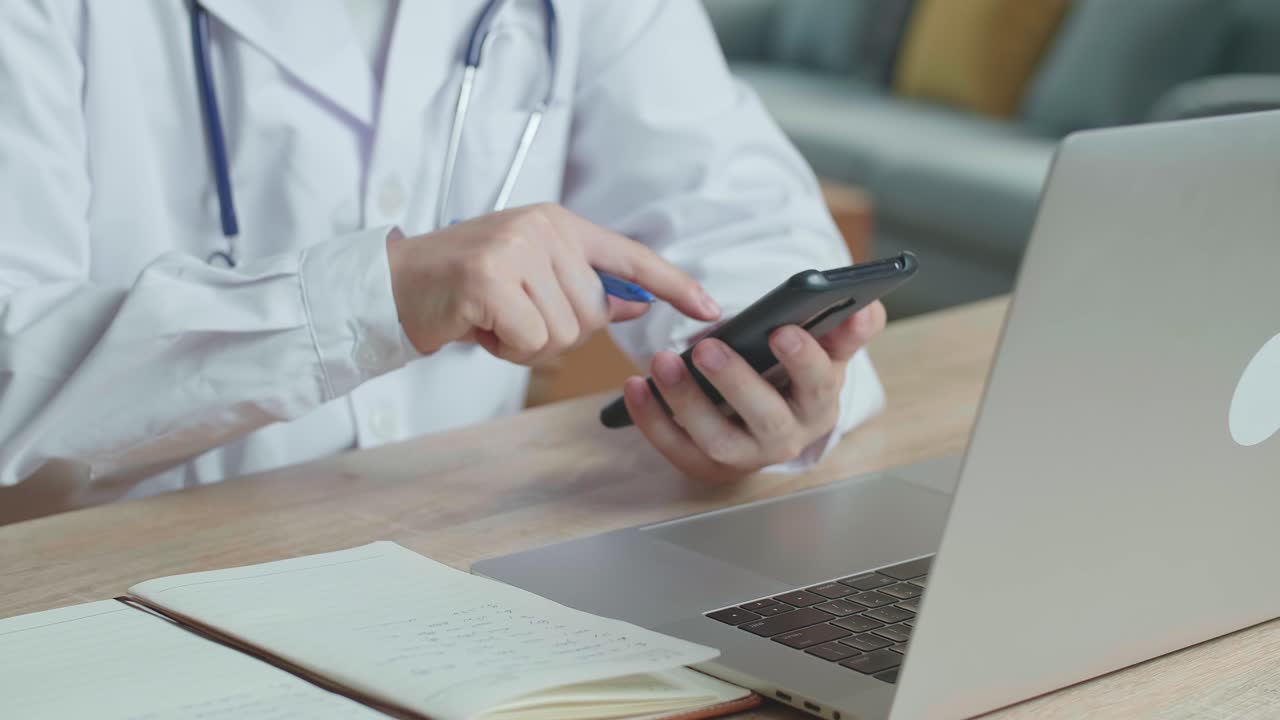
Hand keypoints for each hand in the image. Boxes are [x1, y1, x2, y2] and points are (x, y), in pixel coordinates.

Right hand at [386, 204, 720, 362]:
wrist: (394, 286)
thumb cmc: (465, 288)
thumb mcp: (529, 276)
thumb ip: (580, 287)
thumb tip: (634, 305)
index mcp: (559, 224)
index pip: (630, 257)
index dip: (674, 284)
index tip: (712, 307)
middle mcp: (543, 228)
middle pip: (593, 314)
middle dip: (554, 331)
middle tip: (510, 314)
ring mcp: (516, 248)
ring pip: (564, 333)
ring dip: (527, 343)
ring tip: (492, 318)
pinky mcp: (491, 276)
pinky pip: (531, 339)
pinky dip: (506, 347)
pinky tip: (479, 326)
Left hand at [623, 302, 886, 481]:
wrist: (769, 418)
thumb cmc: (795, 375)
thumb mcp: (826, 351)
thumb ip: (847, 329)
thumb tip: (866, 309)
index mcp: (819, 404)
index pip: (817, 384)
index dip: (802, 360)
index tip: (781, 330)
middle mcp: (785, 438)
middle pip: (764, 417)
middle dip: (736, 382)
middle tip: (708, 346)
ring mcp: (743, 456)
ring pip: (716, 439)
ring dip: (686, 401)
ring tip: (663, 361)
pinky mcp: (704, 464)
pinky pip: (675, 446)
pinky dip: (652, 419)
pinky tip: (634, 385)